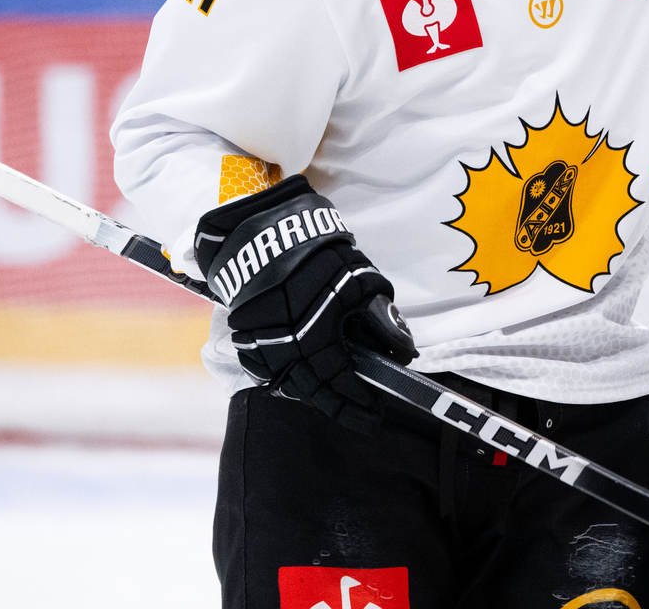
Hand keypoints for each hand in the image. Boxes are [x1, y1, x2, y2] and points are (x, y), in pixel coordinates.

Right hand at [195, 176, 416, 434]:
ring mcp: (261, 345)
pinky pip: (269, 370)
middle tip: (361, 417)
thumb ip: (382, 319)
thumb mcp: (362, 281)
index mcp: (315, 339)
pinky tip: (306, 378)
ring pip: (290, 384)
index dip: (358, 402)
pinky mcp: (246, 336)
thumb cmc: (319, 255)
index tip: (374, 413)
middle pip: (314, 391)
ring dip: (315, 395)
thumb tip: (402, 350)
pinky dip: (290, 378)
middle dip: (339, 407)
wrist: (262, 232)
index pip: (340, 383)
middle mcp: (285, 349)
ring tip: (337, 400)